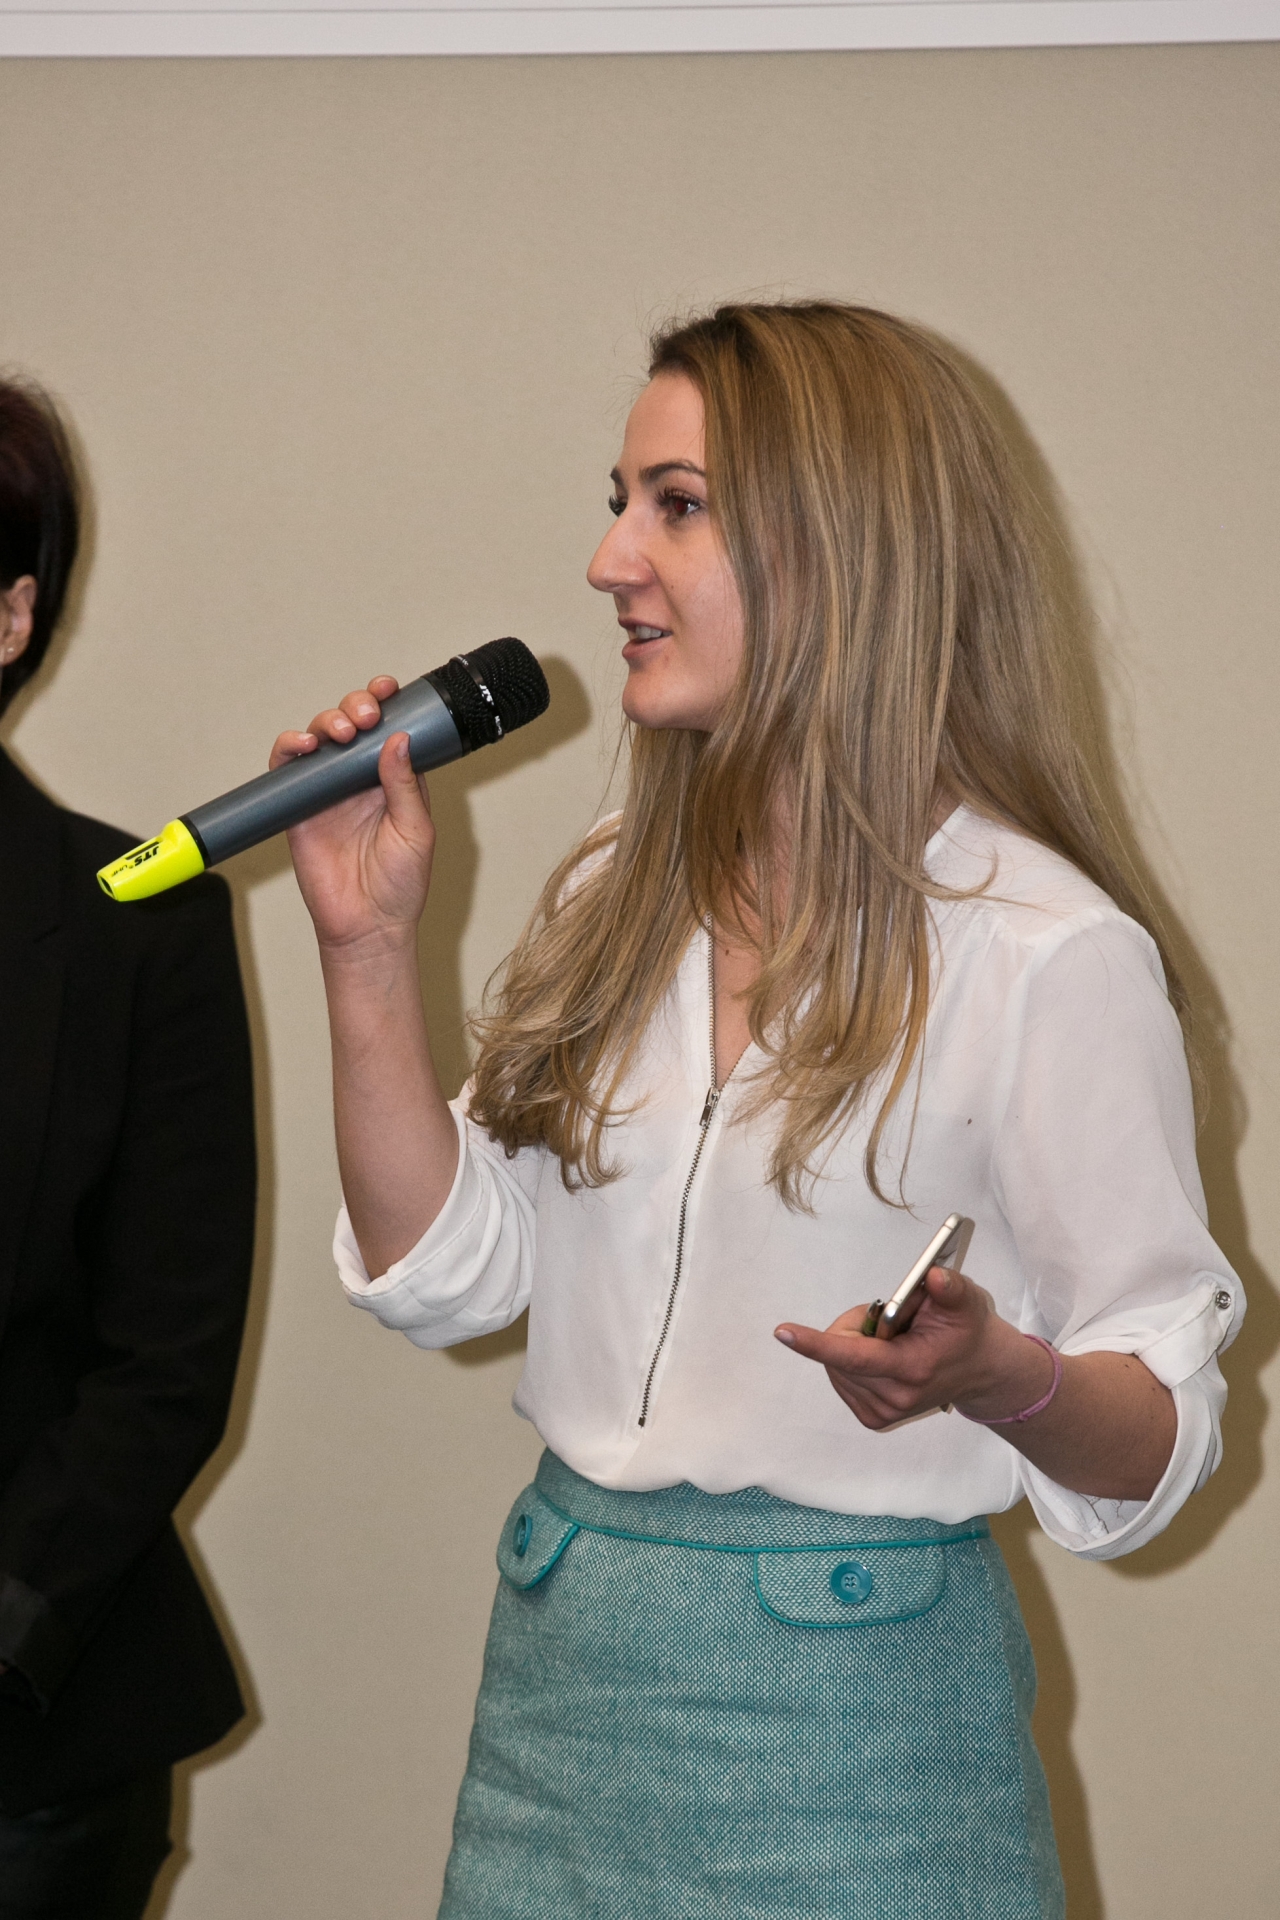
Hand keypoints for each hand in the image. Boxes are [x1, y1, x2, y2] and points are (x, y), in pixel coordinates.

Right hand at [269, 677, 435, 954]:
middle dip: (356, 706)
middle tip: (365, 716)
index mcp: (393, 780)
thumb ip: (406, 786)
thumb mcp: (416, 832)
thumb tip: (398, 739)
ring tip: (341, 732)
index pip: (388, 729)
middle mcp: (359, 780)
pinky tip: (302, 745)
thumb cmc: (400, 886)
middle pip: (352, 724)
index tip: (389, 688)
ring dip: (327, 722)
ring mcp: (328, 791)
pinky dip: (289, 748)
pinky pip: (287, 769)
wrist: (367, 927)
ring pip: (319, 738)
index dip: (386, 703)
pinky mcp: (298, 807)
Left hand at [774, 1266, 1054, 1429]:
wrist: (980, 1370)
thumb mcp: (966, 1301)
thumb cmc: (966, 1331)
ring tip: (894, 1340)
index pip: (854, 1356)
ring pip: (836, 1364)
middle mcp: (894, 1397)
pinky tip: (885, 1357)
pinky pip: (841, 1376)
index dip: (816, 1343)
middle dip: (857, 1325)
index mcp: (912, 1368)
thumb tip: (933, 1276)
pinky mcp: (874, 1418)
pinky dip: (854, 1360)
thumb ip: (949, 1288)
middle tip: (894, 1320)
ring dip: (855, 1343)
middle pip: (840, 1350)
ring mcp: (883, 1412)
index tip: (783, 1332)